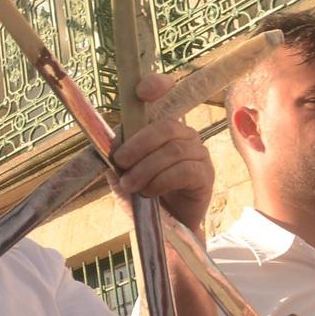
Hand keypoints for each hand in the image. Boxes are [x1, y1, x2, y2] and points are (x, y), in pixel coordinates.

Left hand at [113, 73, 214, 233]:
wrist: (161, 229)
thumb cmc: (142, 195)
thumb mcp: (121, 172)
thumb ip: (116, 154)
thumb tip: (109, 141)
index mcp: (160, 127)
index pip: (165, 94)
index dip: (156, 85)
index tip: (141, 92)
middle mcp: (183, 134)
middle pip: (165, 126)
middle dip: (138, 145)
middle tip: (120, 165)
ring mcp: (197, 153)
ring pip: (172, 150)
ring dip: (146, 169)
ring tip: (132, 187)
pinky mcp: (205, 175)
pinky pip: (184, 170)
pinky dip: (162, 181)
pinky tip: (150, 193)